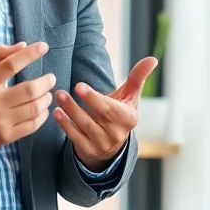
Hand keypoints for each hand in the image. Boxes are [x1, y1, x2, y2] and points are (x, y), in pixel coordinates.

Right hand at [0, 42, 54, 159]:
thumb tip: (23, 45)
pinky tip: (42, 109)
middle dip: (46, 81)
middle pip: (29, 90)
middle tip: (51, 77)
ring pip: (34, 108)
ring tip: (47, 93)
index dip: (31, 54)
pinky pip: (32, 126)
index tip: (44, 46)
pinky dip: (42, 115)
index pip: (12, 64)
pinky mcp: (5, 136)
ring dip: (46, 98)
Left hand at [52, 56, 157, 171]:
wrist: (114, 142)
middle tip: (61, 91)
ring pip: (83, 127)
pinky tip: (57, 113)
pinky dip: (65, 125)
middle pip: (94, 118)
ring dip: (68, 112)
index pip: (109, 108)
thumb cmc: (121, 111)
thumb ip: (138, 76)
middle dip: (76, 105)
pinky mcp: (90, 150)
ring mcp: (103, 144)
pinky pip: (75, 138)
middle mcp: (117, 134)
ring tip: (58, 97)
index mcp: (128, 118)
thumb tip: (152, 59)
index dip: (93, 98)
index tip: (79, 86)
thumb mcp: (131, 95)